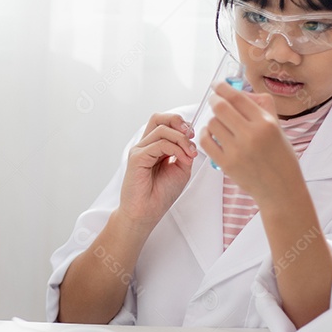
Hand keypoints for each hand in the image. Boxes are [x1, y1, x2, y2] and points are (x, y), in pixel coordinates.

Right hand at [118, 113, 197, 231]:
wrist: (146, 213)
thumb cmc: (160, 195)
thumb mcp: (180, 169)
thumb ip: (184, 152)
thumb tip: (190, 139)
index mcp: (154, 147)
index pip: (164, 123)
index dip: (181, 125)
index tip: (194, 136)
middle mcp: (145, 146)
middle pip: (158, 118)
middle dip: (178, 121)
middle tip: (191, 134)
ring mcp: (140, 150)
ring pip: (162, 129)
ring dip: (182, 139)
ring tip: (190, 154)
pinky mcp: (137, 157)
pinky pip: (160, 144)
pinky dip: (176, 149)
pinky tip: (183, 159)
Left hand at [198, 82, 301, 203]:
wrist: (281, 190)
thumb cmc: (281, 158)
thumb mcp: (279, 128)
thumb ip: (262, 106)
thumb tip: (239, 91)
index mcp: (266, 123)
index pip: (237, 97)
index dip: (223, 87)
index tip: (217, 85)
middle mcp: (251, 135)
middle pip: (220, 107)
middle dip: (214, 99)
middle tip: (214, 100)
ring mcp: (237, 150)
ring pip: (212, 123)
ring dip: (212, 119)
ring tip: (219, 122)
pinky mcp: (226, 164)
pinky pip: (206, 141)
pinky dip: (206, 134)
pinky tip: (212, 134)